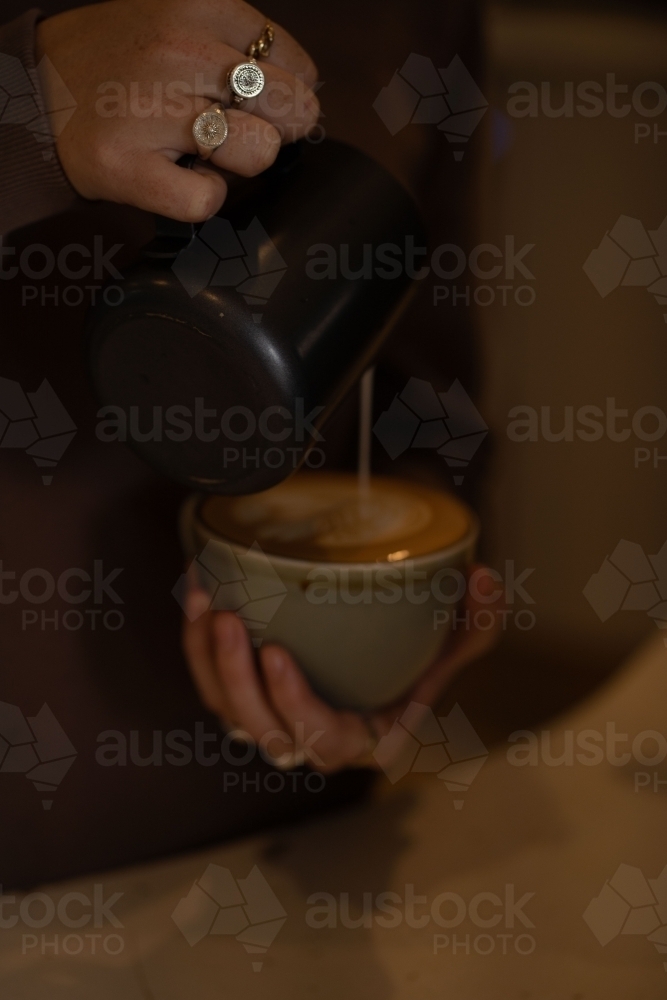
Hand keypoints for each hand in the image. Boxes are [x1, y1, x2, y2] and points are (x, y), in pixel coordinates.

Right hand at [36, 0, 318, 219]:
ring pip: (258, 152)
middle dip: (274, 130)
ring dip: (238, 163)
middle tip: (236, 132)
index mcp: (201, 7)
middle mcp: (180, 51)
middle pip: (291, 109)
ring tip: (200, 150)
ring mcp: (152, 108)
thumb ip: (240, 47)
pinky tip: (176, 176)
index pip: (297, 64)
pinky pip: (207, 200)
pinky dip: (201, 199)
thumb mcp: (179, 22)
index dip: (286, 94)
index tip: (255, 104)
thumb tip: (307, 98)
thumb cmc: (121, 64)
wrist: (36, 90)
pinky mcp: (127, 165)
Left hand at [182, 566, 501, 774]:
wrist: (385, 655)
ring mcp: (276, 720)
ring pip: (226, 710)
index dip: (294, 704)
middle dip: (236, 679)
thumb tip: (486, 578)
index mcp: (364, 739)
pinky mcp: (248, 697)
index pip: (324, 739)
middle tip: (230, 619)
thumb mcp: (457, 643)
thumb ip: (477, 621)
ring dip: (207, 658)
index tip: (277, 653)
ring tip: (204, 600)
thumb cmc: (420, 659)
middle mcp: (314, 739)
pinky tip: (197, 591)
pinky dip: (196, 643)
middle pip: (262, 731)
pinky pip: (211, 682)